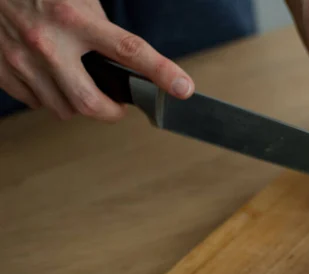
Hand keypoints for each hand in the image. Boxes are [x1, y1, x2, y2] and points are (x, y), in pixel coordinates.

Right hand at [0, 0, 193, 120]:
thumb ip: (99, 26)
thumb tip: (124, 57)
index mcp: (73, 18)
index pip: (130, 51)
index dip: (162, 72)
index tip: (183, 88)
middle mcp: (48, 42)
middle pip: (91, 102)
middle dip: (112, 112)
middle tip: (118, 107)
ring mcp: (23, 60)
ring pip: (64, 109)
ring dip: (80, 105)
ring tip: (79, 85)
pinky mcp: (3, 71)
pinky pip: (36, 103)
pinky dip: (50, 98)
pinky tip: (51, 80)